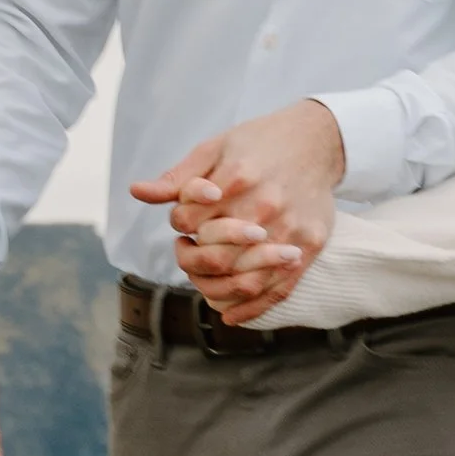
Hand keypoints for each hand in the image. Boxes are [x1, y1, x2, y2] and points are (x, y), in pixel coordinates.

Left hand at [132, 100, 345, 326]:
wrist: (317, 140)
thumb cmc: (260, 142)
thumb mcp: (215, 148)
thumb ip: (178, 176)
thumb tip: (137, 192)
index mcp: (237, 179)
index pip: (188, 221)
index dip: (179, 225)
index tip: (185, 222)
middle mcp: (264, 207)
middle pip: (215, 258)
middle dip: (192, 262)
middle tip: (190, 253)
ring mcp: (289, 230)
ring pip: (244, 281)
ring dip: (215, 290)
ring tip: (206, 281)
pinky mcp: (310, 245)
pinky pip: (278, 289)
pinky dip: (251, 309)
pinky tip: (230, 315)